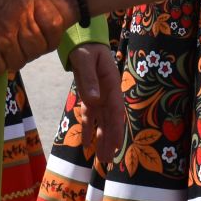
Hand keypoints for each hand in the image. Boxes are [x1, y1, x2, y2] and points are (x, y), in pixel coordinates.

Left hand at [68, 41, 125, 163]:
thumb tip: (94, 100)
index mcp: (111, 83)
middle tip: (108, 160)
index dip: (116, 128)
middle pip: (110, 119)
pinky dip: (88, 129)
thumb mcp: (84, 60)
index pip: (115, 109)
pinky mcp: (90, 97)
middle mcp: (107, 92)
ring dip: (102, 139)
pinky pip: (90, 116)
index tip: (117, 146)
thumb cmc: (86, 47)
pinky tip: (86, 144)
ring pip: (102, 121)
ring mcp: (99, 95)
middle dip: (110, 140)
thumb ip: (88, 79)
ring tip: (102, 159)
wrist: (83, 39)